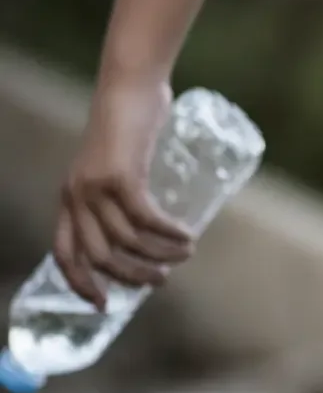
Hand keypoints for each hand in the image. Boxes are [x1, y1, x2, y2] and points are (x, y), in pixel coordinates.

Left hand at [54, 76, 193, 309]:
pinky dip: (168, 233)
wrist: (129, 86)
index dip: (82, 284)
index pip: (65, 254)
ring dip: (159, 255)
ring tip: (184, 254)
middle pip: (100, 256)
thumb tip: (148, 230)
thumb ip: (121, 193)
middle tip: (162, 278)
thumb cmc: (130, 124)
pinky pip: (144, 218)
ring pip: (126, 241)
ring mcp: (96, 187)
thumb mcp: (115, 166)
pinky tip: (186, 235)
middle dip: (133, 276)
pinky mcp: (121, 176)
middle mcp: (76, 196)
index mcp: (70, 198)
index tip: (105, 305)